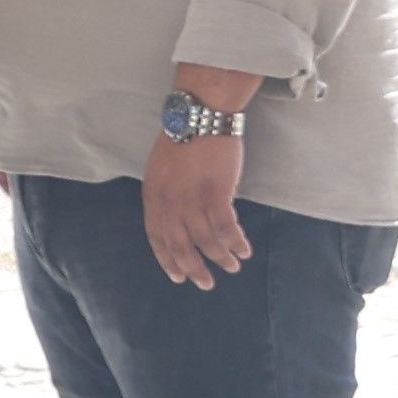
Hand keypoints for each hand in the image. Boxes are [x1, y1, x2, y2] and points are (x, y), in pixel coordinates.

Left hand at [141, 123, 254, 287]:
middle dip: (193, 268)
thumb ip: (168, 195)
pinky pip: (226, 227)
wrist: (201, 114)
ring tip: (232, 267)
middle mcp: (169, 201)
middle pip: (180, 245)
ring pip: (205, 239)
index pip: (157, 236)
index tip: (178, 276)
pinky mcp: (216, 192)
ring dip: (220, 258)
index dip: (167, 260)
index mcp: (153, 195)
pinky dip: (235, 242)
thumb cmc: (184, 137)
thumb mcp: (162, 169)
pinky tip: (244, 250)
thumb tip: (183, 218)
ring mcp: (192, 198)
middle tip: (205, 283)